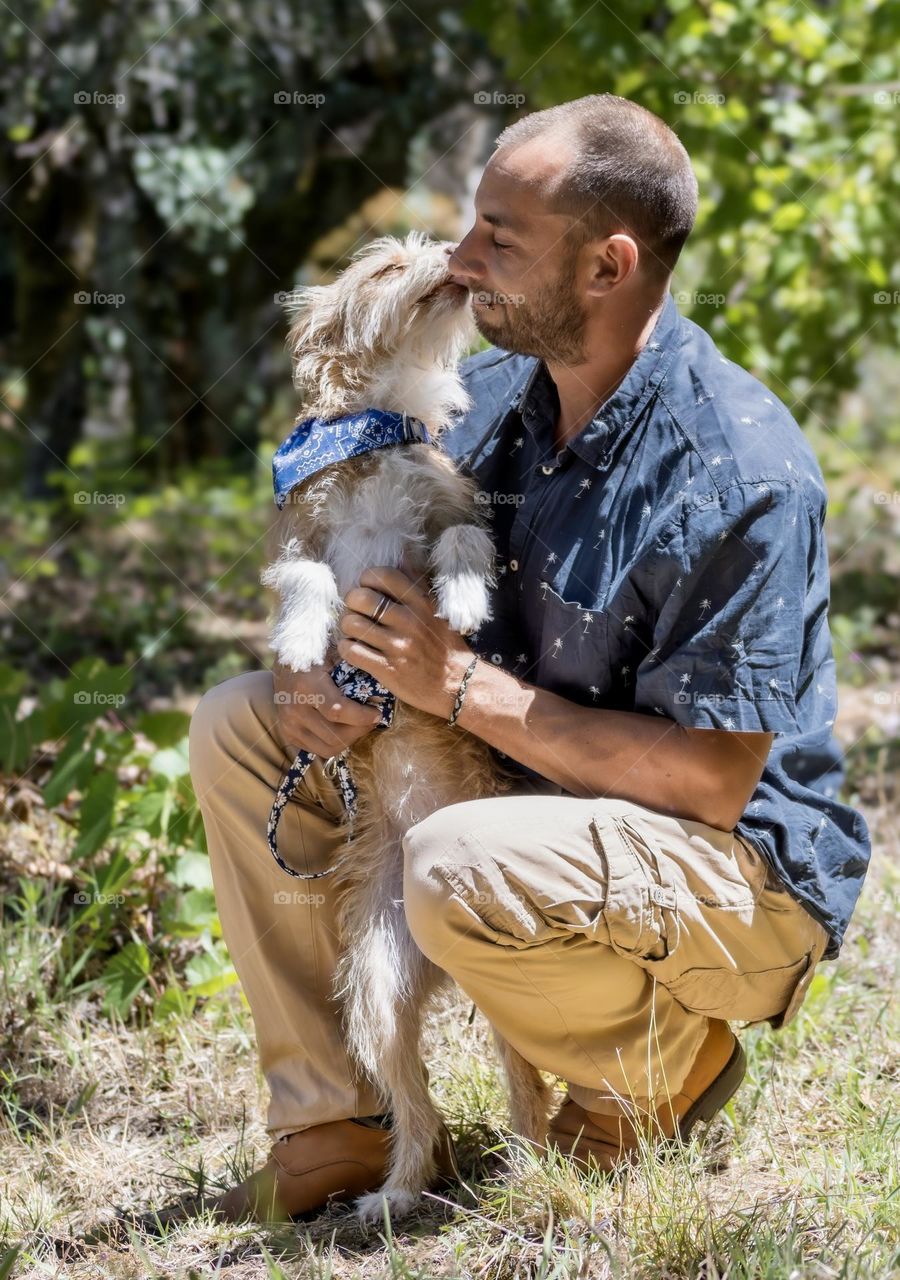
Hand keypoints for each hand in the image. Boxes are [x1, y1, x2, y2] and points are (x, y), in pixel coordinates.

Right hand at [272, 661, 382, 756]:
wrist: (285, 659)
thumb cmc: (317, 653)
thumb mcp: (336, 655)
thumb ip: (355, 674)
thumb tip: (380, 694)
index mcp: (306, 685)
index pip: (338, 711)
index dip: (362, 717)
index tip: (378, 713)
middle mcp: (294, 708)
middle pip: (334, 736)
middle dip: (359, 731)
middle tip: (372, 720)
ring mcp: (288, 724)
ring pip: (327, 748)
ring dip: (349, 740)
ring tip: (360, 726)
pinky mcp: (288, 733)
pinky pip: (317, 750)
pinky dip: (335, 743)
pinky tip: (345, 729)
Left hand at [336, 565, 475, 718]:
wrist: (457, 684)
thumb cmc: (444, 645)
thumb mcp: (436, 608)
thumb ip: (416, 581)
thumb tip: (401, 554)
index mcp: (420, 602)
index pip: (381, 575)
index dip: (366, 580)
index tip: (369, 591)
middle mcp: (408, 621)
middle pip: (359, 598)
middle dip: (352, 604)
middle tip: (358, 613)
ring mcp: (397, 646)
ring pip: (351, 624)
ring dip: (348, 628)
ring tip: (356, 633)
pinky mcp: (387, 669)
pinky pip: (351, 651)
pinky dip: (347, 649)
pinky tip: (356, 650)